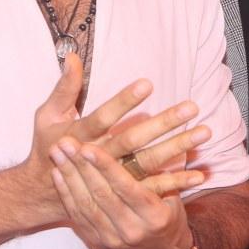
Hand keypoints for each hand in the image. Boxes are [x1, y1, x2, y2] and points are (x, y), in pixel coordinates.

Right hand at [17, 55, 211, 222]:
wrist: (45, 191)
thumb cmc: (48, 146)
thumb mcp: (48, 116)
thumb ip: (64, 88)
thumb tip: (71, 55)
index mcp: (79, 137)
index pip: (104, 117)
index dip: (124, 101)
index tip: (147, 84)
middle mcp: (98, 157)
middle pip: (133, 140)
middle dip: (163, 124)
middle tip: (191, 108)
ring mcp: (113, 177)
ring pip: (148, 162)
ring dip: (177, 148)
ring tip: (203, 132)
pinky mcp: (123, 192)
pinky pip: (152, 188)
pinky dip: (176, 182)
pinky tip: (199, 173)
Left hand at [48, 138, 201, 248]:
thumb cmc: (169, 216)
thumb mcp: (173, 195)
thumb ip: (159, 172)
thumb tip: (148, 139)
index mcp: (154, 216)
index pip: (126, 188)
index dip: (105, 167)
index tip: (89, 147)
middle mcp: (132, 230)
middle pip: (101, 195)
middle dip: (81, 166)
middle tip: (66, 142)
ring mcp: (112, 239)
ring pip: (86, 205)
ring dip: (69, 176)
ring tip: (57, 152)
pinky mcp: (97, 242)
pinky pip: (78, 216)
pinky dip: (66, 193)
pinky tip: (58, 173)